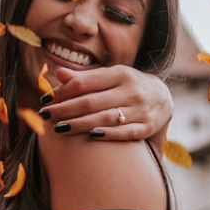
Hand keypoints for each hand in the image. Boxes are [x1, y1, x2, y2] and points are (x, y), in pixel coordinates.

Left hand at [37, 66, 172, 142]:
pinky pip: (126, 132)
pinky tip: (91, 136)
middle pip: (92, 101)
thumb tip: (58, 74)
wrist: (163, 98)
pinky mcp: (148, 126)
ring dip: (80, 124)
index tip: (45, 100)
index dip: (63, 92)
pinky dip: (109, 134)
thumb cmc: (127, 87)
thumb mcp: (110, 77)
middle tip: (45, 116)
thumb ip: (84, 78)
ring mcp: (141, 109)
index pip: (85, 83)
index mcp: (120, 74)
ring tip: (58, 129)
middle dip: (65, 109)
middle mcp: (132, 90)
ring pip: (106, 117)